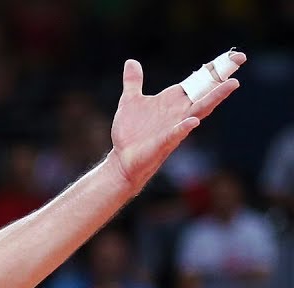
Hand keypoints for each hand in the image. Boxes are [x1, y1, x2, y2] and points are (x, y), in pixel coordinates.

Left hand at [110, 50, 244, 188]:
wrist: (121, 158)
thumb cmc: (130, 132)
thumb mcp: (130, 101)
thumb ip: (133, 82)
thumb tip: (131, 62)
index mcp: (173, 99)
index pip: (198, 80)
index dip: (214, 67)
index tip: (234, 54)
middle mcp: (180, 111)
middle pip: (205, 90)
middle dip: (222, 75)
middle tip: (240, 59)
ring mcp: (175, 126)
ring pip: (200, 110)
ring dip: (215, 97)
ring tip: (232, 84)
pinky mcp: (164, 142)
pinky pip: (177, 133)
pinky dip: (185, 127)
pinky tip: (193, 121)